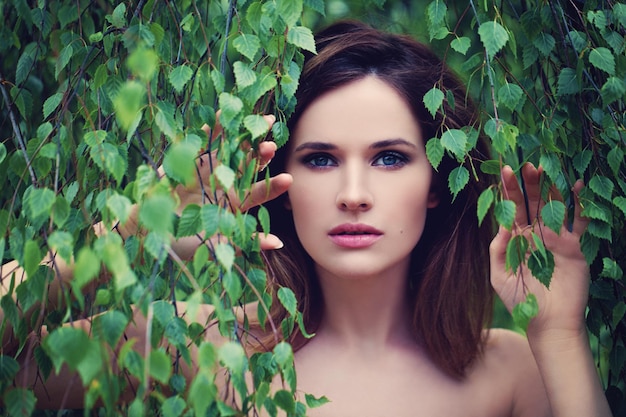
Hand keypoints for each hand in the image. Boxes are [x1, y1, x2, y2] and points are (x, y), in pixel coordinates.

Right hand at [168, 113, 291, 256]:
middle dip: (262, 154)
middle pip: (249, 165)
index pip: (259, 192)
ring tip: (261, 122)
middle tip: (273, 144)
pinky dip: (212, 128)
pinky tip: (223, 115)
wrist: (148, 233)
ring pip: (232, 149)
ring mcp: (209, 169)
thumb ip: (246, 241)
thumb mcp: (217, 246)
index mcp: (236, 203)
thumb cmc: (183, 244)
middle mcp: (227, 182)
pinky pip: (203, 141)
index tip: (288, 179)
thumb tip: (278, 242)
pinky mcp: (189, 159)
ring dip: (245, 136)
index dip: (273, 186)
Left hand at [489, 163, 589, 337]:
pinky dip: (580, 203)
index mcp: (518, 239)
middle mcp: (537, 234)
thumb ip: (498, 250)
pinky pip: (579, 220)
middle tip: (527, 164)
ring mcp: (557, 238)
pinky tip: (578, 185)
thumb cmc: (521, 301)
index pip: (512, 209)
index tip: (505, 171)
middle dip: (530, 183)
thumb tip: (501, 225)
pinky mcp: (576, 246)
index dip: (509, 190)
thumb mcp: (499, 276)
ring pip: (555, 206)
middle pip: (533, 202)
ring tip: (546, 167)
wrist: (549, 322)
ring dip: (551, 187)